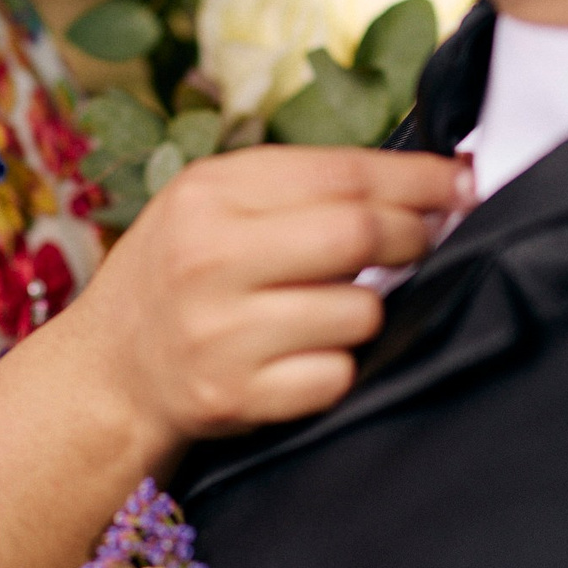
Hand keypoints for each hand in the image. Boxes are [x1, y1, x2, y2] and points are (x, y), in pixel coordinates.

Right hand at [0, 142, 466, 567]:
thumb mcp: (209, 206)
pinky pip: (336, 376)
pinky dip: (337, 366)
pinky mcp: (234, 395)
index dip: (417, 177)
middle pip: (359, 234)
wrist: (107, 373)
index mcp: (207, 194)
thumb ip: (295, 188)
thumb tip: (415, 182)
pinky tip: (306, 356)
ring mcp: (220, 331)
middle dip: (414, 236)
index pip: (342, 172)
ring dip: (368, 309)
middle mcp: (209, 257)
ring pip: (359, 311)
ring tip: (335, 306)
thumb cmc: (176, 277)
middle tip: (427, 239)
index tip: (460, 182)